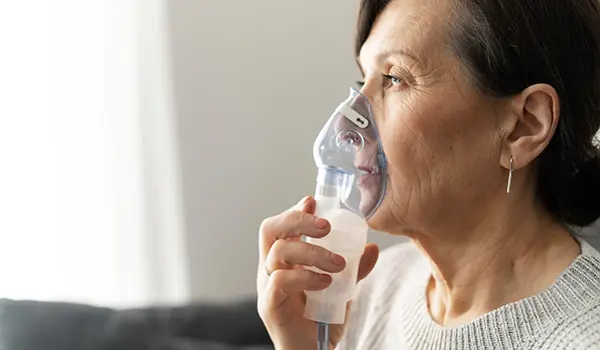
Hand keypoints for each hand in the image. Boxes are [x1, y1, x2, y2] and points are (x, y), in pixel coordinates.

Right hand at [256, 196, 379, 349]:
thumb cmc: (322, 317)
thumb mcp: (342, 287)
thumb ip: (354, 268)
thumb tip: (371, 247)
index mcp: (285, 259)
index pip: (281, 225)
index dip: (295, 210)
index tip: (313, 201)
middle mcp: (271, 268)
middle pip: (271, 230)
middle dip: (298, 220)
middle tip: (326, 227)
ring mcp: (268, 286)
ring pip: (279, 252)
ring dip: (312, 252)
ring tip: (337, 264)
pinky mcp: (270, 305)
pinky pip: (280, 281)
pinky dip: (305, 276)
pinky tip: (325, 282)